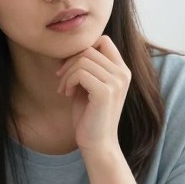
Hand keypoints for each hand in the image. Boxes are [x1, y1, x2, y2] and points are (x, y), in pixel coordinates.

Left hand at [56, 35, 129, 153]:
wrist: (97, 143)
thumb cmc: (90, 116)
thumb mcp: (88, 86)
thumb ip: (86, 67)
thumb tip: (68, 47)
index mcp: (122, 70)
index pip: (103, 40)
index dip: (82, 49)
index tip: (70, 67)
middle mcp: (123, 73)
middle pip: (90, 48)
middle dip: (70, 62)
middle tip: (61, 80)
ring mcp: (116, 82)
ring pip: (83, 59)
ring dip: (67, 73)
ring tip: (64, 89)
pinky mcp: (105, 92)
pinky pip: (80, 73)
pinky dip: (68, 81)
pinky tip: (67, 94)